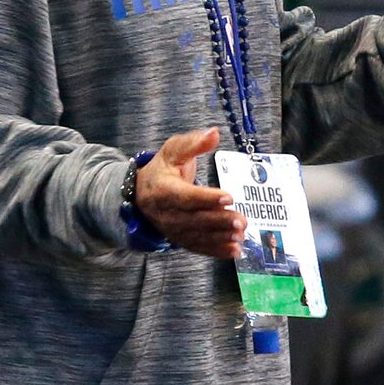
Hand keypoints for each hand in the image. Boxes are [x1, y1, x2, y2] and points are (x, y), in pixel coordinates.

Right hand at [136, 126, 244, 257]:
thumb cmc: (162, 169)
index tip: (228, 196)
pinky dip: (217, 251)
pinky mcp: (181, 239)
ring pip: (198, 235)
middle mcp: (166, 213)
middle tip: (241, 220)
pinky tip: (234, 251)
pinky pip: (199, 247)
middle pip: (195, 219)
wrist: (142, 193)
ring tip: (241, 235)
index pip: (186, 196)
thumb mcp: (173, 151)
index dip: (207, 198)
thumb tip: (214, 133)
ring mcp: (173, 229)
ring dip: (221, 237)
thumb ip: (194, 143)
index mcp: (162, 189)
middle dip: (219, 221)